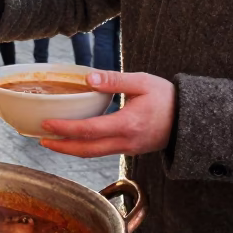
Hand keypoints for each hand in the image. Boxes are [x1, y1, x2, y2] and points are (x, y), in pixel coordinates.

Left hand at [40, 70, 175, 157]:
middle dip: (62, 147)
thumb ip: (114, 80)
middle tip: (41, 140)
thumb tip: (88, 78)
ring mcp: (128, 148)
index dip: (66, 129)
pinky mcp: (130, 149)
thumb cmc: (168, 98)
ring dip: (71, 149)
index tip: (47, 124)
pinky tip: (76, 139)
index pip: (89, 130)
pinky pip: (103, 151)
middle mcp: (126, 141)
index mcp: (128, 123)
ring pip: (94, 153)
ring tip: (52, 141)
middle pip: (86, 150)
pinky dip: (85, 148)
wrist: (191, 120)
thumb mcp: (143, 82)